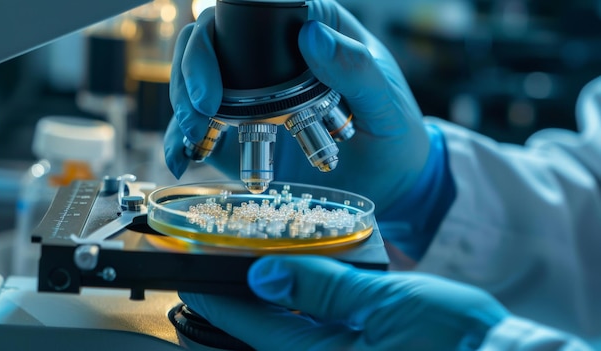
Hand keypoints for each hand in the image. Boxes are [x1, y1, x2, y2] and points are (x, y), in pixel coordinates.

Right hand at [165, 0, 455, 260]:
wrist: (389, 183)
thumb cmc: (393, 131)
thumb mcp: (384, 99)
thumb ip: (355, 68)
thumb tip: (312, 35)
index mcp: (305, 30)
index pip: (250, 13)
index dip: (223, 32)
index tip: (221, 74)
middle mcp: (270, 59)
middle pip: (210, 43)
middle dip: (193, 72)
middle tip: (203, 109)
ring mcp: (251, 97)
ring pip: (195, 82)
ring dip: (184, 105)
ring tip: (194, 135)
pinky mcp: (239, 133)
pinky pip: (199, 128)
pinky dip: (181, 141)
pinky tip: (181, 158)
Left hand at [180, 255, 509, 350]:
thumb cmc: (457, 339)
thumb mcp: (386, 301)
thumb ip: (325, 287)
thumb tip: (268, 272)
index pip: (255, 329)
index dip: (221, 299)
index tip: (195, 277)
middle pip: (265, 339)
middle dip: (238, 308)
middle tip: (215, 277)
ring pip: (289, 338)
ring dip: (267, 310)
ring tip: (252, 278)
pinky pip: (315, 339)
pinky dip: (299, 316)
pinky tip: (298, 294)